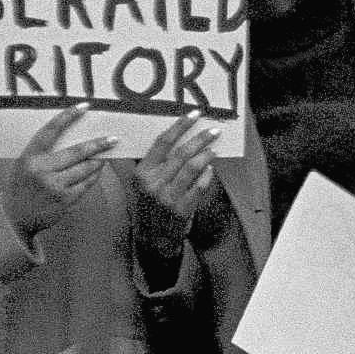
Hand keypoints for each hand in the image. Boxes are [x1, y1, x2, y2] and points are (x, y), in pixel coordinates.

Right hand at [0, 105, 114, 240]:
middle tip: (113, 138)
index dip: (67, 117)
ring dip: (99, 161)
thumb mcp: (25, 165)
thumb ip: (43, 153)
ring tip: (106, 155)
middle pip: (78, 151)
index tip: (84, 107)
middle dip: (98, 144)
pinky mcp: (65, 199)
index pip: (51, 131)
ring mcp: (55, 185)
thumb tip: (72, 138)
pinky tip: (97, 171)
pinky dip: (94, 176)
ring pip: (86, 168)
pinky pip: (86, 184)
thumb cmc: (22, 187)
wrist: (14, 217)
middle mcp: (43, 170)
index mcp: (30, 157)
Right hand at [130, 112, 221, 260]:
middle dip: (201, 139)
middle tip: (214, 131)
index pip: (162, 143)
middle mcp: (153, 182)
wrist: (152, 238)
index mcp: (142, 173)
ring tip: (214, 150)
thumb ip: (151, 164)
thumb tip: (172, 137)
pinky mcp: (182, 208)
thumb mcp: (140, 184)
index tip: (193, 114)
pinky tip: (210, 169)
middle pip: (181, 153)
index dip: (179, 126)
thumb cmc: (147, 207)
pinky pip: (200, 186)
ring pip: (193, 168)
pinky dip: (207, 176)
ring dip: (206, 155)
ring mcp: (168, 196)